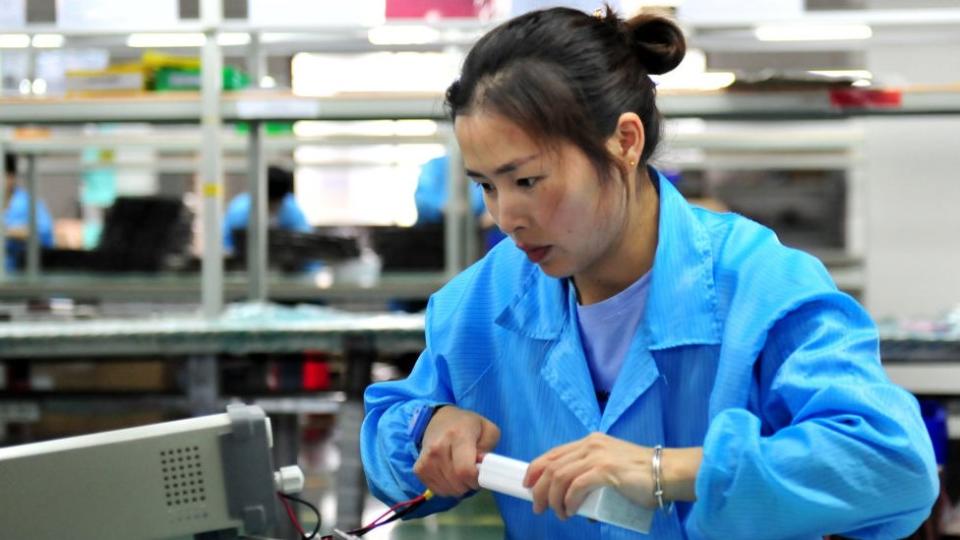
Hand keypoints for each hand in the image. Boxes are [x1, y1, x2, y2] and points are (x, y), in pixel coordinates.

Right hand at [413, 406, 500, 497]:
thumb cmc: (467, 425)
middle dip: (469, 484)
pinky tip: (450, 475)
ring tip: (461, 472)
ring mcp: (426, 459)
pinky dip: (447, 488)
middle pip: (457, 483)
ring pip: (447, 489)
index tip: (480, 475)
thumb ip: (489, 449)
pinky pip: (437, 490)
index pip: (465, 470)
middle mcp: (438, 448)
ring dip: (458, 487)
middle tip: (472, 473)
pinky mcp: (419, 469)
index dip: (476, 479)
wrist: (439, 419)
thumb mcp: (488, 429)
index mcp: (458, 436)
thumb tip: (480, 466)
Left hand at [523, 433, 701, 519]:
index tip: (528, 485)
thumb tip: (579, 507)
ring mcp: (598, 456)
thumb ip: (595, 481)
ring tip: (557, 514)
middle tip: (537, 507)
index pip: (554, 453)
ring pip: (559, 476)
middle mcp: (590, 445)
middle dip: (539, 488)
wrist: (668, 473)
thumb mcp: (611, 471)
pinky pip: (576, 486)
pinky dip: (568, 501)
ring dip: (552, 499)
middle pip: (552, 465)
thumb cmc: (643, 477)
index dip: (536, 469)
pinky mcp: (606, 470)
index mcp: (590, 442)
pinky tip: (569, 511)